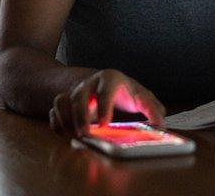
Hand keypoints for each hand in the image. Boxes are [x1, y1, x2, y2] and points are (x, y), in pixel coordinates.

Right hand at [49, 69, 165, 137]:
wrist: (108, 85)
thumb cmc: (128, 93)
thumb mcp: (143, 98)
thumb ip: (153, 110)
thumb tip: (160, 125)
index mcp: (111, 78)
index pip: (105, 89)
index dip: (104, 106)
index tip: (105, 124)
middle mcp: (90, 82)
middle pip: (79, 95)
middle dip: (81, 116)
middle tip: (86, 134)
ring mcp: (75, 90)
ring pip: (63, 100)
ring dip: (66, 120)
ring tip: (76, 136)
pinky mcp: (65, 100)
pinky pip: (54, 108)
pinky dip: (56, 122)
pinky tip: (65, 134)